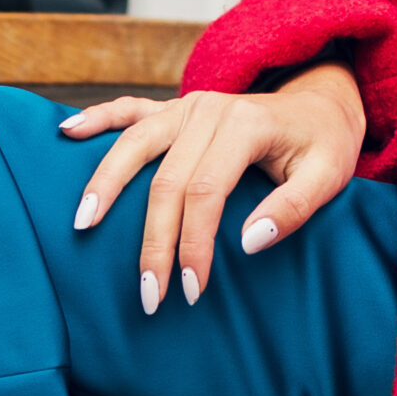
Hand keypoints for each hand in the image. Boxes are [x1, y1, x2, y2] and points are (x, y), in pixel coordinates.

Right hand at [57, 63, 366, 311]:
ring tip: (82, 225)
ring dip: (105, 185)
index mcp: (245, 125)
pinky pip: (128, 110)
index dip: (193, 243)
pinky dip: (97, 119)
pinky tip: (67, 132)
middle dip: (152, 242)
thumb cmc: (323, 144)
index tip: (190, 289)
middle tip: (147, 294)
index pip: (206, 192)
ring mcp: (187, 106)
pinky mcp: (174, 108)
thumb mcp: (330, 175)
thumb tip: (248, 242)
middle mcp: (209, 110)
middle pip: (164, 181)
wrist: (320, 101)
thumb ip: (294, 208)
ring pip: (134, 146)